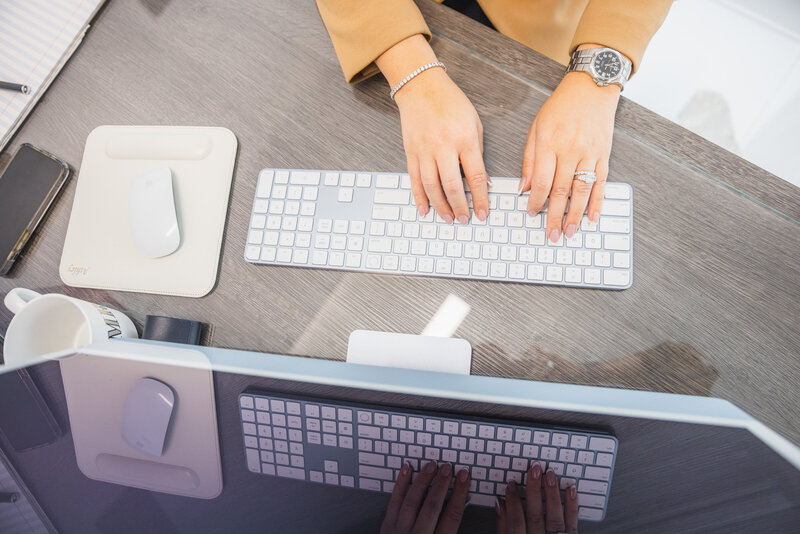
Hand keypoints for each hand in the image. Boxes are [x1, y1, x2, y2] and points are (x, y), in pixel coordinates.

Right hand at [377, 34, 489, 223]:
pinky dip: (419, 197)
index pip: (476, 176)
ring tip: (448, 218)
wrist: (421, 87)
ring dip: (440, 206)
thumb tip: (482, 181)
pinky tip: (424, 209)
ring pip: (432, 186)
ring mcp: (425, 150)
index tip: (483, 213)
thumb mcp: (474, 123)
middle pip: (453, 185)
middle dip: (460, 207)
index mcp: (465, 139)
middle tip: (465, 220)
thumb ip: (478, 152)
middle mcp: (444, 146)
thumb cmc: (451, 103)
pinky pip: (415, 180)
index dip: (481, 198)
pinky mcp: (411, 152)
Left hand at [380, 461, 470, 533]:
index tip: (464, 478)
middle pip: (432, 506)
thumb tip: (463, 507)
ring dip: (423, 481)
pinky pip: (394, 501)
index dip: (459, 494)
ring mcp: (399, 532)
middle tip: (449, 467)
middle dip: (442, 484)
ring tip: (431, 465)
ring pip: (412, 500)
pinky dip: (400, 484)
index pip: (451, 517)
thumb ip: (451, 531)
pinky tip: (406, 470)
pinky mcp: (387, 527)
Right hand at [496, 464, 578, 533]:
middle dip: (534, 490)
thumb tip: (500, 505)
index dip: (513, 501)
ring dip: (552, 494)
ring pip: (554, 518)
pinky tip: (571, 490)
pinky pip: (572, 524)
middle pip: (536, 515)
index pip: (516, 521)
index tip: (511, 484)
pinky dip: (572, 506)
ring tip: (550, 475)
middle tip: (534, 470)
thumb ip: (503, 529)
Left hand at [520, 59, 620, 242]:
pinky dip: (598, 202)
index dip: (536, 201)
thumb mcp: (536, 128)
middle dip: (554, 216)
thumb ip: (530, 159)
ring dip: (575, 215)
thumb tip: (524, 187)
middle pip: (561, 190)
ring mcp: (590, 153)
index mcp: (550, 144)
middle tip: (550, 235)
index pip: (542, 180)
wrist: (592, 87)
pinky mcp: (605, 154)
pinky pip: (601, 183)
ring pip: (581, 191)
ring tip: (569, 232)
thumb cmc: (560, 107)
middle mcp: (570, 150)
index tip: (532, 214)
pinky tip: (593, 217)